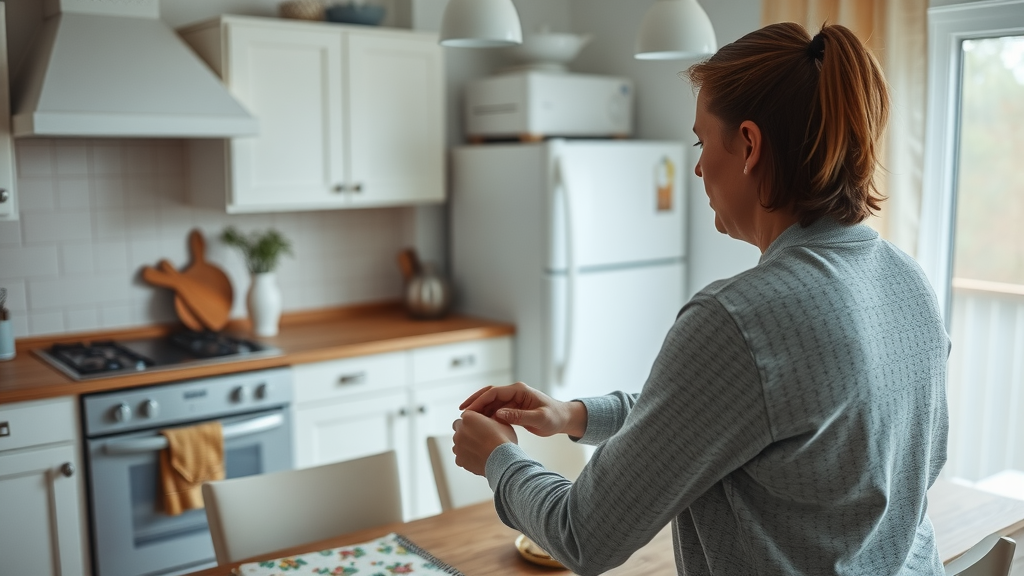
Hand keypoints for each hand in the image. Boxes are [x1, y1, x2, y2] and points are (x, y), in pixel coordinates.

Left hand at [452, 410, 517, 475]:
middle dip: (467, 431)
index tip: (479, 424)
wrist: (503, 460)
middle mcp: (460, 431)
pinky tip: (477, 457)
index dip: (474, 420)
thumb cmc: (503, 441)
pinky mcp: (459, 459)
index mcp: (469, 418)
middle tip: (479, 436)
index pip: (466, 415)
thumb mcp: (501, 422)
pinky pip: (460, 457)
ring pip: (458, 443)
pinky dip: (466, 457)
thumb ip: (491, 418)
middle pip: (459, 428)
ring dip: (465, 444)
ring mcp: (458, 446)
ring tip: (479, 448)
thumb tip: (492, 418)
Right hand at [460, 381, 586, 437]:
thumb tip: (499, 414)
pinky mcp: (513, 408)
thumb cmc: (555, 417)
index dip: (480, 400)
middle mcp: (514, 393)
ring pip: (491, 403)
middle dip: (475, 403)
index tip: (469, 410)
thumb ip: (519, 416)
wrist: (564, 419)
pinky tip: (480, 425)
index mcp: (519, 390)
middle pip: (489, 395)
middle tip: (462, 413)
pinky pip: (496, 410)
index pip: (494, 392)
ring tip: (467, 421)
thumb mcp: (540, 418)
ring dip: (480, 411)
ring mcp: (513, 400)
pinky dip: (487, 416)